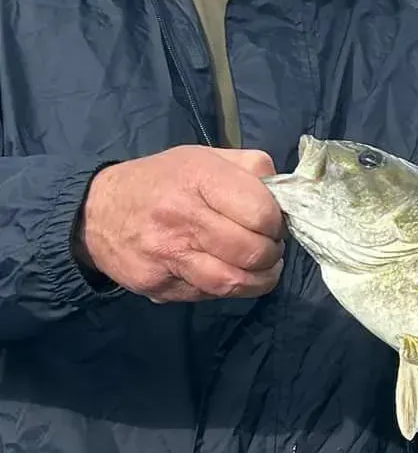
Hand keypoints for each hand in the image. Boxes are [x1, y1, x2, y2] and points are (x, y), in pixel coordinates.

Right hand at [78, 147, 284, 301]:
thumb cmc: (160, 181)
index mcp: (198, 178)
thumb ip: (251, 168)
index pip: (261, 213)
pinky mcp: (159, 286)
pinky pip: (209, 295)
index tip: (272, 223)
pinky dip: (228, 288)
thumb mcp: (203, 157)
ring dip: (259, 280)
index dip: (276, 222)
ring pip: (235, 282)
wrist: (95, 213)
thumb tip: (287, 192)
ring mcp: (167, 256)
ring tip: (261, 267)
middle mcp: (181, 218)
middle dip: (272, 253)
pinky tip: (226, 272)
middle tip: (269, 248)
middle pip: (253, 252)